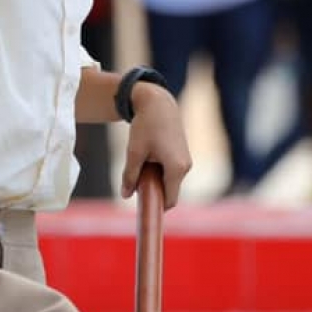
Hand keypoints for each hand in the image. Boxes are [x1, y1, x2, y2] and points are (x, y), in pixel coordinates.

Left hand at [121, 82, 191, 209]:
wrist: (158, 103)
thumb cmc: (146, 126)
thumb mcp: (134, 152)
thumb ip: (130, 175)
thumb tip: (125, 195)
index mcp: (176, 168)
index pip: (170, 200)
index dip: (156, 206)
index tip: (142, 208)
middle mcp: (186, 166)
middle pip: (169, 191)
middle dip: (153, 190)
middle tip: (135, 180)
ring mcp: (186, 160)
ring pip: (170, 180)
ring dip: (155, 179)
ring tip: (141, 161)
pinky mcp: (183, 154)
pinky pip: (171, 171)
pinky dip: (160, 170)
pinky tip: (148, 156)